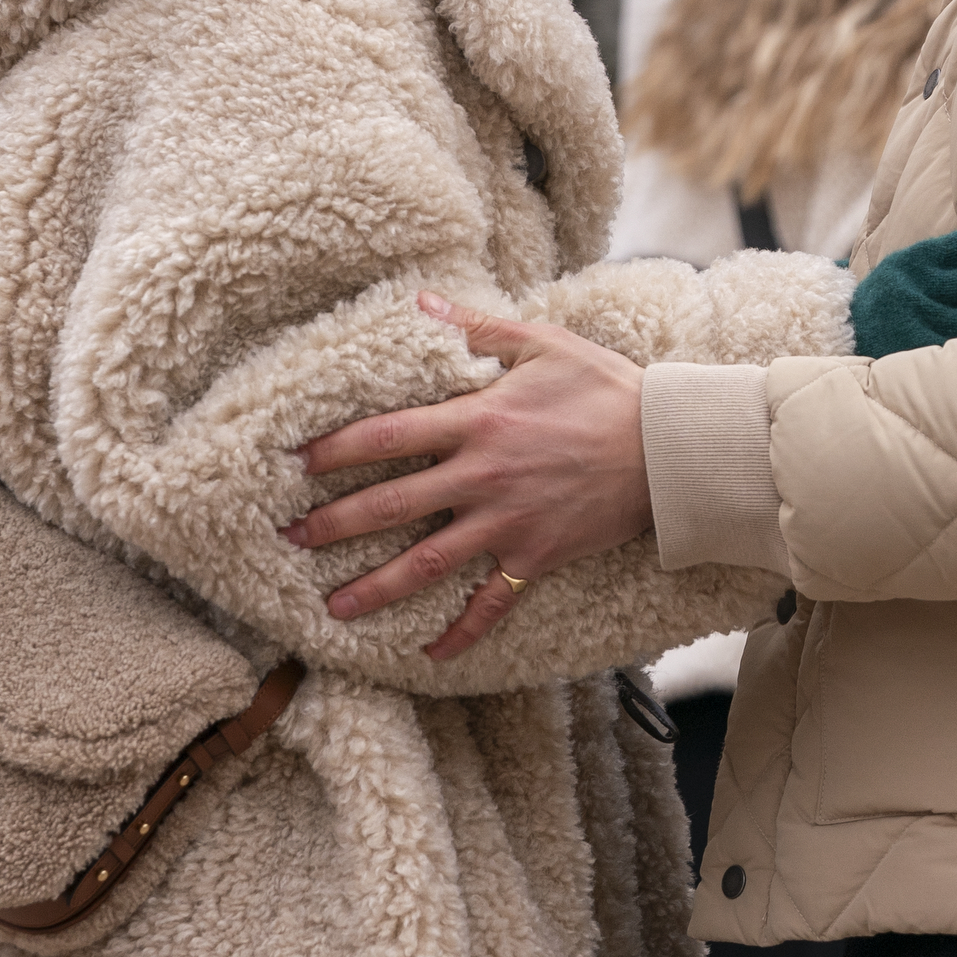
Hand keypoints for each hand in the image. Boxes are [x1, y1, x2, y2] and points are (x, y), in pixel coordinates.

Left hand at [285, 295, 650, 656]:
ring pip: (428, 563)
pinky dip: (462, 632)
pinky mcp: (536, 556)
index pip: (387, 436)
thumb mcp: (543, 342)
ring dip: (377, 588)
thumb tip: (421, 302)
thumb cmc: (606, 389)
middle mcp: (483, 477)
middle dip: (334, 524)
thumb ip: (477, 327)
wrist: (667, 450)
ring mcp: (508, 522)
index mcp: (478, 420)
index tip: (294, 462)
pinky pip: (492, 601)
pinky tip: (432, 653)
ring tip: (333, 607)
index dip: (335, 449)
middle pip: (392, 506)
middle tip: (289, 538)